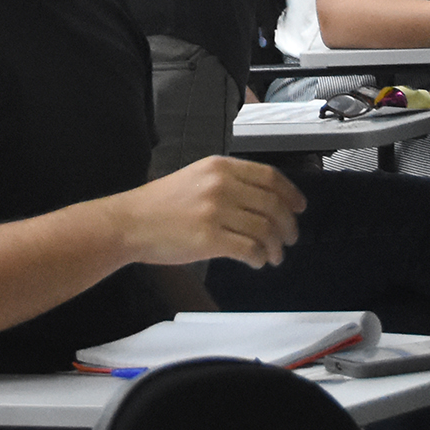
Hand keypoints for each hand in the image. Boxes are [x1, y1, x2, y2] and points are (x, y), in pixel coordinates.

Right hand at [119, 156, 306, 269]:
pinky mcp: (209, 238)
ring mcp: (215, 211)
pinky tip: (256, 262)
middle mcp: (221, 184)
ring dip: (275, 247)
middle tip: (290, 238)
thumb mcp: (196, 178)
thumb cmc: (160, 205)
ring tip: (273, 256)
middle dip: (288, 225)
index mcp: (219, 167)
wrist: (130, 222)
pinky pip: (249, 248)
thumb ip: (228, 183)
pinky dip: (259, 258)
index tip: (300, 207)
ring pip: (265, 229)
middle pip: (273, 204)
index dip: (291, 194)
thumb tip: (264, 201)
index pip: (269, 177)